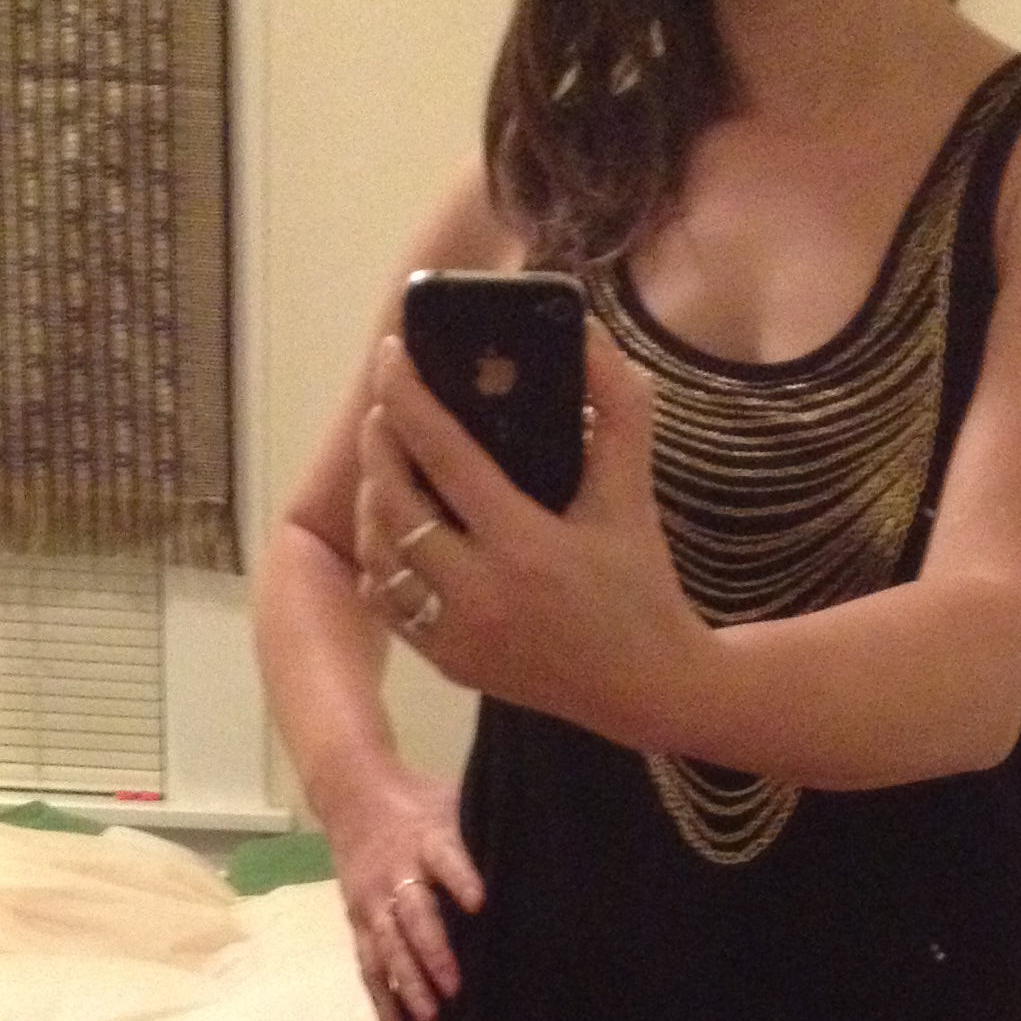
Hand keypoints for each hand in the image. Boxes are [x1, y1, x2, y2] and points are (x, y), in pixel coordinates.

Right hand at [320, 768, 480, 1020]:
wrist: (354, 795)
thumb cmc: (422, 804)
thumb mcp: (453, 801)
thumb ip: (485, 828)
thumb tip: (543, 845)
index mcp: (427, 839)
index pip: (445, 858)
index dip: (460, 878)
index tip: (479, 902)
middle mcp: (396, 873)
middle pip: (413, 914)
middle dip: (432, 951)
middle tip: (454, 985)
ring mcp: (373, 901)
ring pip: (388, 946)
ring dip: (408, 982)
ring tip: (430, 1015)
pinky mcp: (358, 922)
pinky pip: (369, 965)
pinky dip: (382, 1000)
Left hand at [353, 322, 704, 750]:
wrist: (647, 689)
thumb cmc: (642, 586)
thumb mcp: (634, 492)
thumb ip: (618, 405)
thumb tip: (584, 331)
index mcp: (525, 547)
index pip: (444, 455)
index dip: (408, 397)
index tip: (390, 353)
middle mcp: (481, 595)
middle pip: (395, 504)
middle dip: (379, 444)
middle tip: (386, 408)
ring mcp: (458, 635)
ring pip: (379, 555)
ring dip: (373, 502)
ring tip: (387, 465)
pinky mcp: (449, 663)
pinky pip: (387, 602)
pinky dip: (380, 560)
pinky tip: (395, 530)